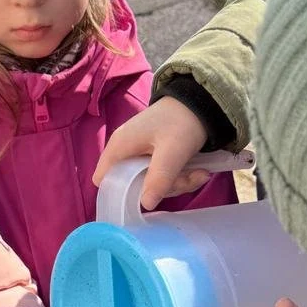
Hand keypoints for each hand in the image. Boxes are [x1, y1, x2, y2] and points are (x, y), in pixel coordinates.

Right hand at [93, 96, 208, 211]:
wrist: (202, 101)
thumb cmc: (182, 121)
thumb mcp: (172, 151)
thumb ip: (159, 178)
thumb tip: (146, 205)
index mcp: (120, 147)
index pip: (104, 179)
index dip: (118, 193)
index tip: (145, 197)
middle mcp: (126, 151)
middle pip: (133, 186)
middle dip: (162, 188)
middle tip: (185, 180)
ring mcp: (141, 154)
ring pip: (152, 183)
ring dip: (178, 183)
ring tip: (200, 173)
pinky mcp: (155, 156)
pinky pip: (162, 176)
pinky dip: (181, 177)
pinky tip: (200, 171)